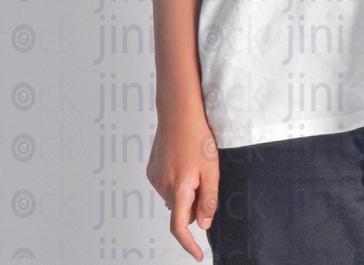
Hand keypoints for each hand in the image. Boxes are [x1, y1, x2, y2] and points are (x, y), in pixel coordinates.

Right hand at [146, 113, 219, 260]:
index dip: (189, 244)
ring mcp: (155, 179)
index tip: (199, 254)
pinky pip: (167, 185)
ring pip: (174, 197)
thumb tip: (203, 225)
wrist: (178, 112)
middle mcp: (163, 187)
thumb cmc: (197, 137)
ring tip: (194, 163)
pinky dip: (177, 181)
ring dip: (185, 191)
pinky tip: (183, 159)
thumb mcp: (212, 168)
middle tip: (206, 179)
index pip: (180, 227)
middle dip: (194, 204)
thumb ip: (208, 199)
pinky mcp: (151, 170)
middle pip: (181, 210)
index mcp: (179, 189)